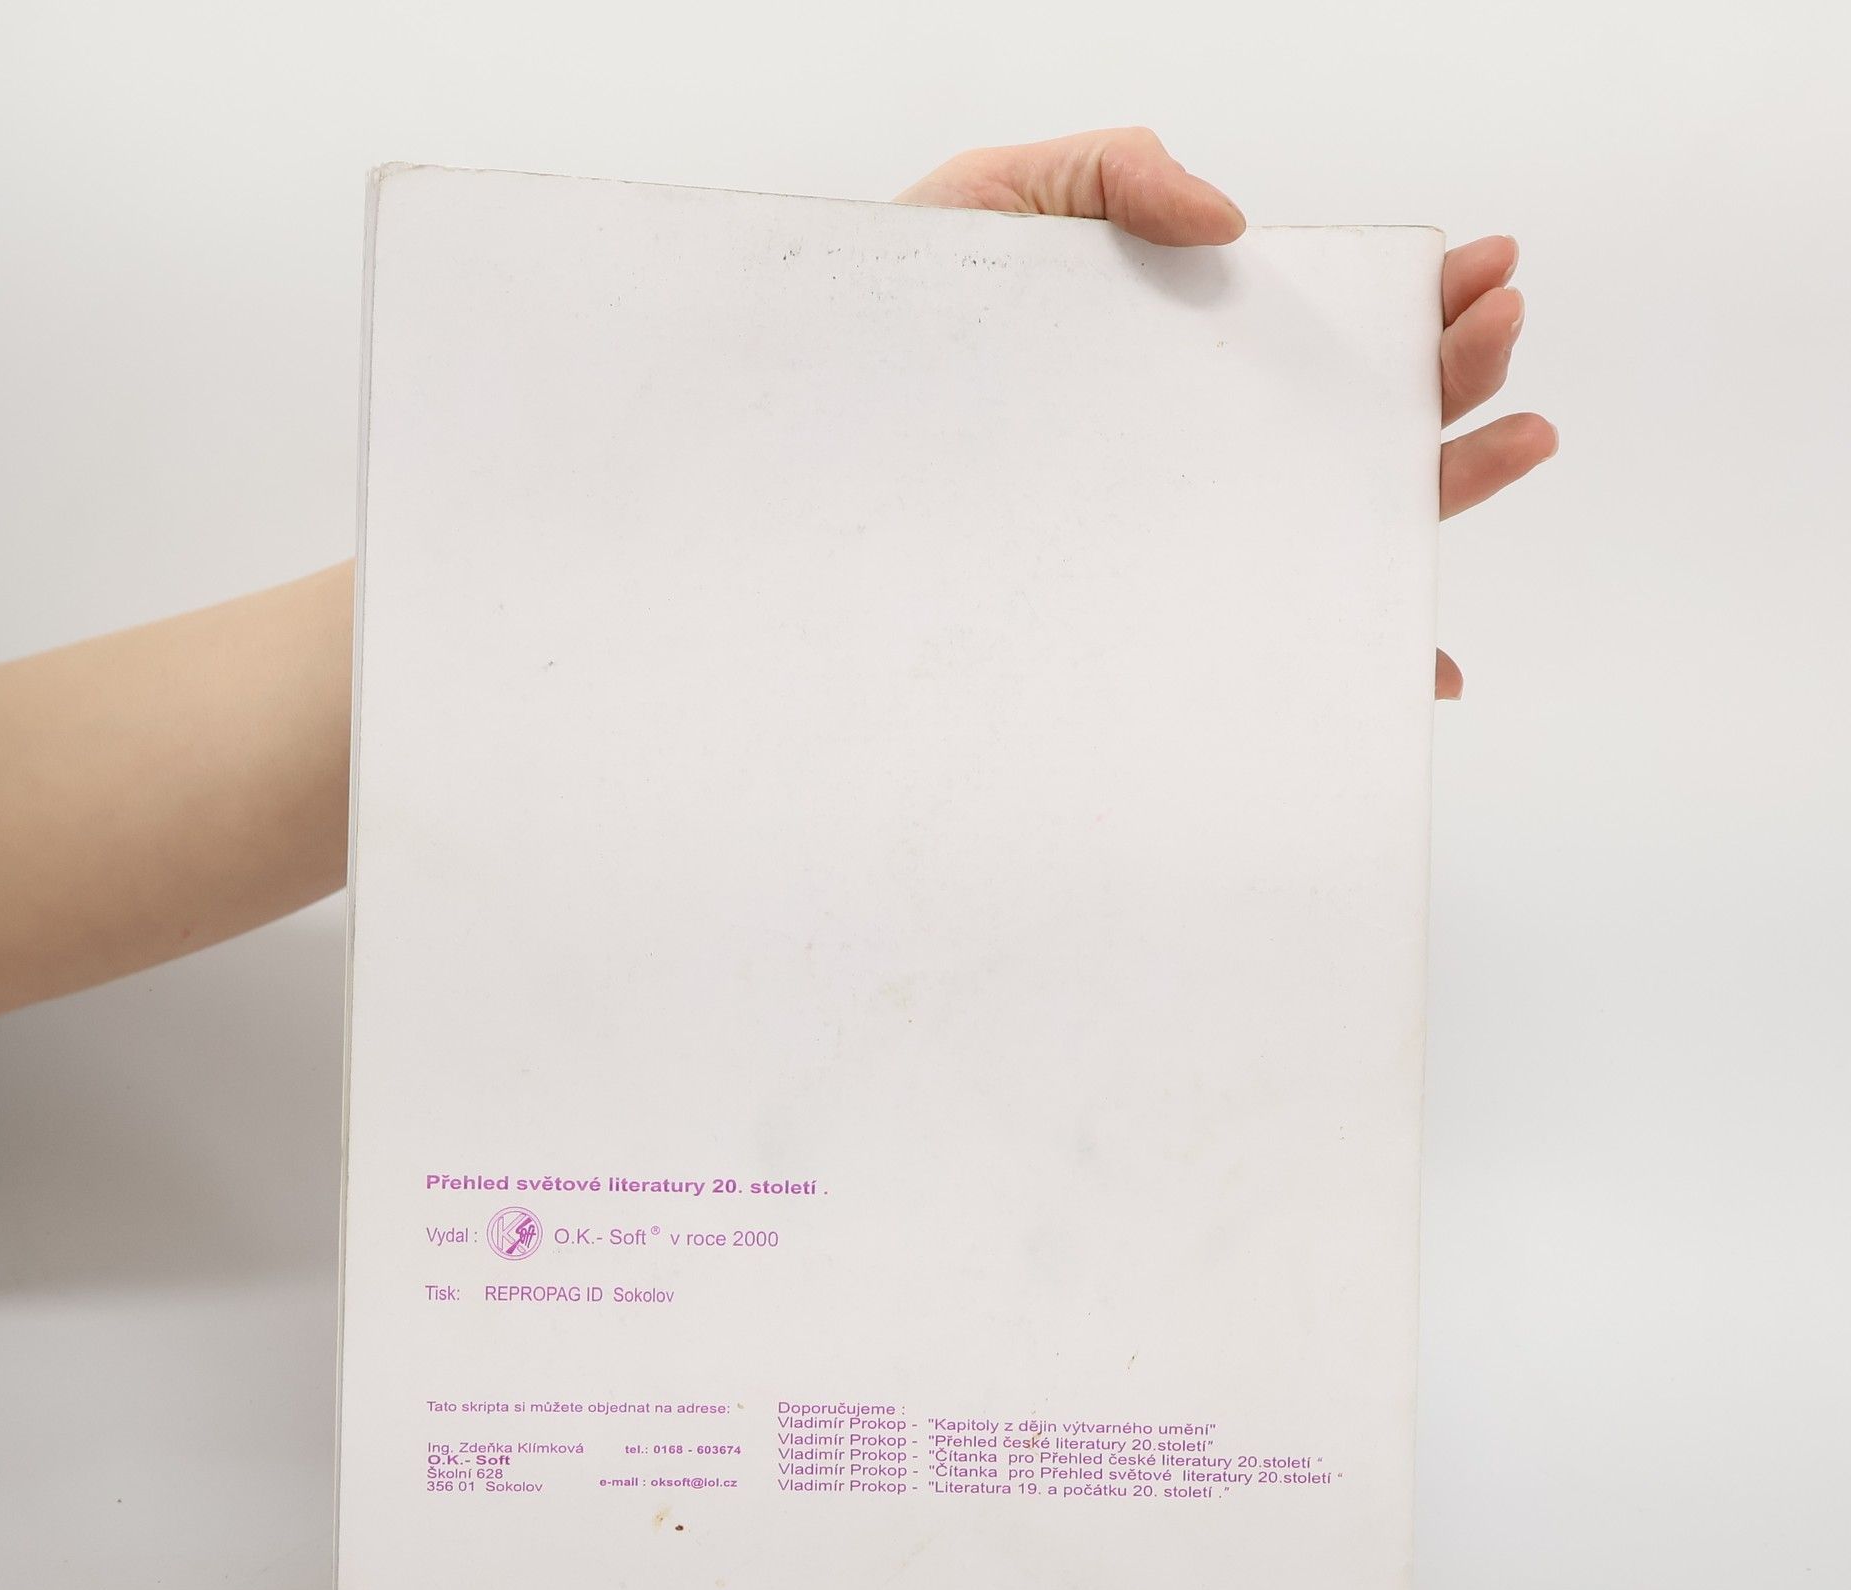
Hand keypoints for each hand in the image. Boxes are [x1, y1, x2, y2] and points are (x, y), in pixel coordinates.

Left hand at [897, 128, 1557, 699]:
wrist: (822, 422)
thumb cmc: (903, 313)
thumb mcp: (1005, 199)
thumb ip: (1120, 174)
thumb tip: (1233, 219)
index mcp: (1187, 342)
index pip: (1328, 323)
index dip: (1417, 299)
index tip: (1482, 269)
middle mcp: (1205, 441)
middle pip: (1360, 413)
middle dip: (1450, 373)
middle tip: (1498, 330)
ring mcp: (1188, 524)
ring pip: (1343, 516)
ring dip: (1443, 485)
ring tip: (1517, 439)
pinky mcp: (1149, 598)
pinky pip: (1271, 633)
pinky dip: (1360, 653)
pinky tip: (1422, 666)